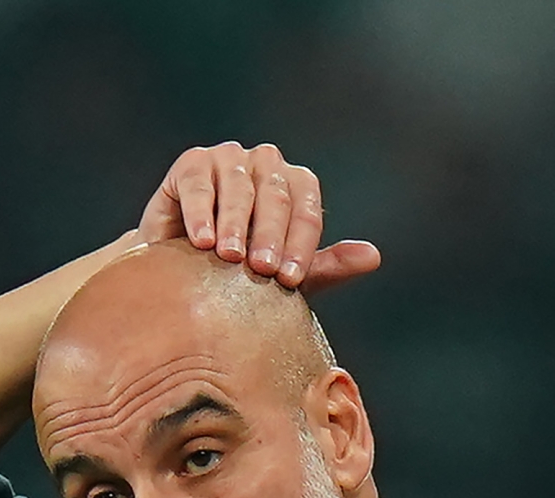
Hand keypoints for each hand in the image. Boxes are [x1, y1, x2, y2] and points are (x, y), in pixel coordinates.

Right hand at [137, 142, 381, 292]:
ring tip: (229, 257)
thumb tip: (373, 257)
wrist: (181, 269)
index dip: (300, 245)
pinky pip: (200, 186)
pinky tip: (202, 241)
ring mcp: (229, 159)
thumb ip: (327, 266)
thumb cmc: (241, 271)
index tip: (290, 280)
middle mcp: (266, 164)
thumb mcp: (284, 274)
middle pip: (276, 196)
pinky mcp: (192, 163)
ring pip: (239, 189)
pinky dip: (201, 213)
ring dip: (236, 224)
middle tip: (262, 270)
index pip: (306, 209)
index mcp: (295, 185)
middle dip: (270, 235)